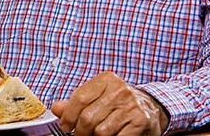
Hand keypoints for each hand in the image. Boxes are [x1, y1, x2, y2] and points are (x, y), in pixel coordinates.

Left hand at [50, 71, 168, 135]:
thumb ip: (77, 103)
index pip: (80, 98)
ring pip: (101, 131)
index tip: (65, 126)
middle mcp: (120, 90)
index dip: (68, 116)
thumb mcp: (99, 97)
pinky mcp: (140, 121)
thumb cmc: (120, 103)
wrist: (153, 108)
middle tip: (80, 135)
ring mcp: (131, 106)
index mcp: (107, 80)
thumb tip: (56, 109)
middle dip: (80, 132)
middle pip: (88, 118)